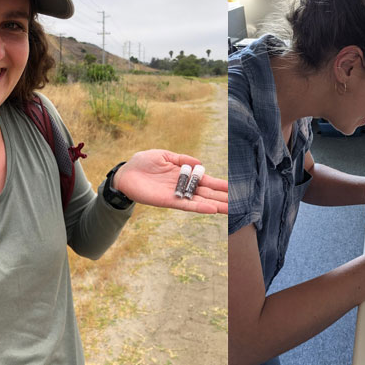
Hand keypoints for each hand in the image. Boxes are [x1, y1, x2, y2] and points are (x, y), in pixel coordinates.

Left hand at [111, 149, 227, 213]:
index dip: (219, 184)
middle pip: (207, 193)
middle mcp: (183, 186)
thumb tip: (200, 163)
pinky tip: (212, 209)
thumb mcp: (164, 155)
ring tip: (231, 209)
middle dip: (222, 197)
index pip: (206, 180)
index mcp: (184, 174)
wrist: (126, 173)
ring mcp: (177, 195)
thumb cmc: (143, 163)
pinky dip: (200, 208)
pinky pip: (187, 205)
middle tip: (239, 204)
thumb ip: (182, 159)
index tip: (233, 188)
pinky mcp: (169, 201)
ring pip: (200, 201)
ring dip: (215, 205)